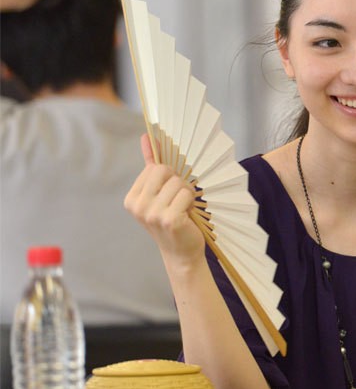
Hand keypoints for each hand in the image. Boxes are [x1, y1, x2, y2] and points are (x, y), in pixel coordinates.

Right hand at [124, 134, 205, 275]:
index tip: (170, 193)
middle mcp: (137, 206)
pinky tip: (187, 215)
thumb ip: (151, 164)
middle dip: (178, 182)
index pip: (154, 167)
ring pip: (178, 182)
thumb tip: (147, 136)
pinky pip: (186, 194)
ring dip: (187, 193)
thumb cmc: (172, 219)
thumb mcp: (159, 192)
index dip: (169, 177)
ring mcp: (151, 214)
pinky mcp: (169, 219)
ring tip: (184, 208)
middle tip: (180, 200)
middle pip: (165, 171)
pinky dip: (191, 202)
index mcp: (132, 198)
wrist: (181, 252)